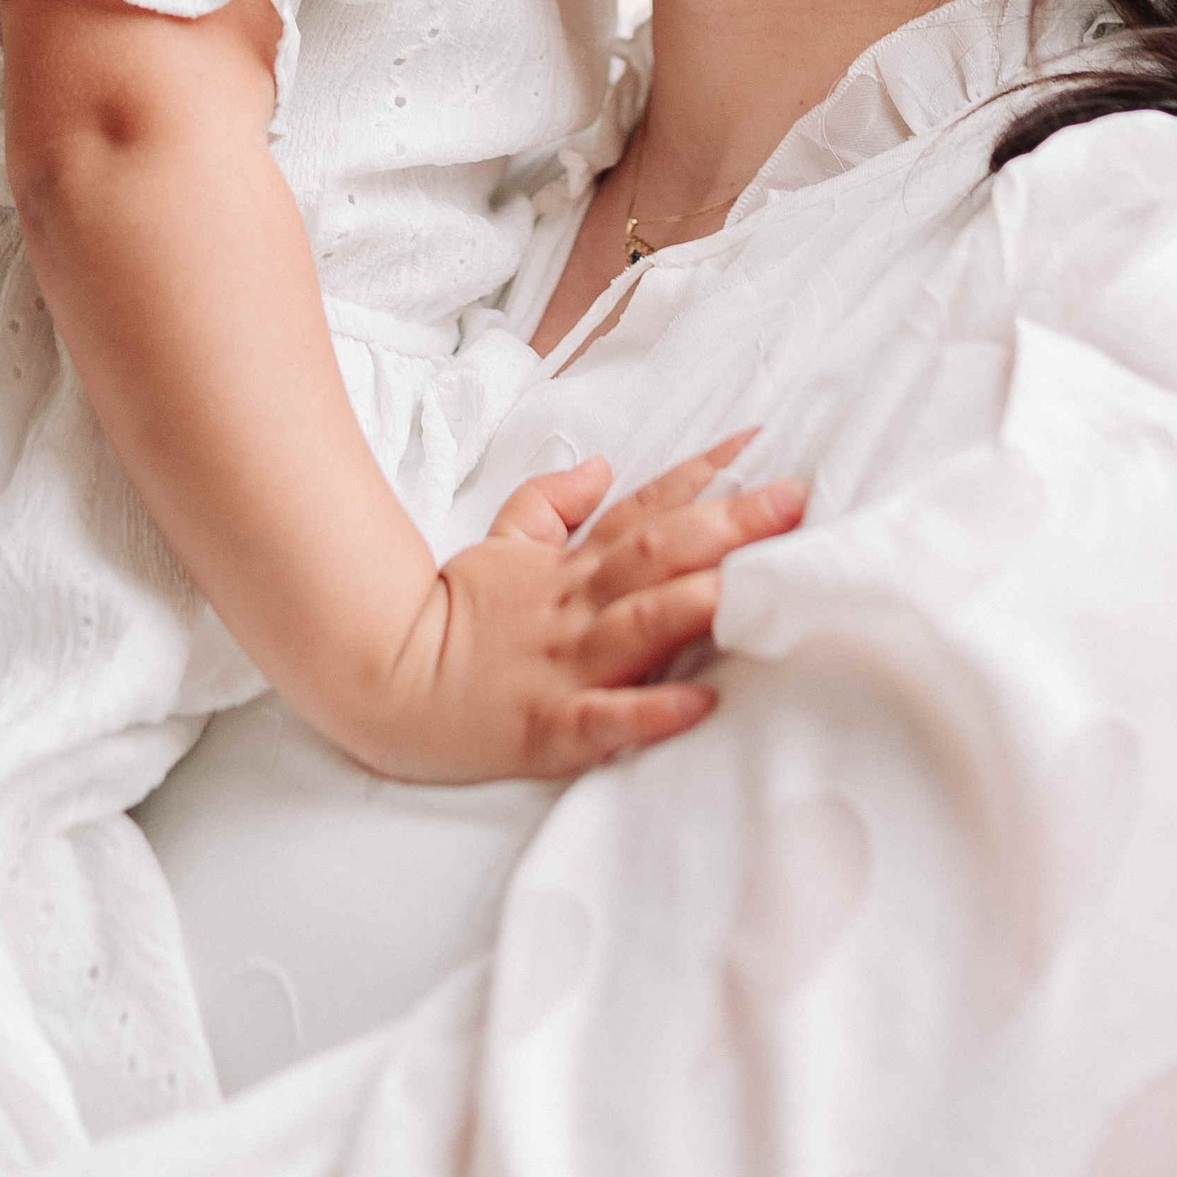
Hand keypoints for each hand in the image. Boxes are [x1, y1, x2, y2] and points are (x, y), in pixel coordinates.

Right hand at [355, 438, 806, 783]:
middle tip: (794, 501)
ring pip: (640, 625)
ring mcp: (564, 667)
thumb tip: (603, 466)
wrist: (381, 679)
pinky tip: (700, 705)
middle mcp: (577, 609)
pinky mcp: (548, 727)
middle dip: (730, 527)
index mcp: (571, 567)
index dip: (704, 477)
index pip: (647, 510)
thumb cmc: (450, 613)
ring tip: (759, 586)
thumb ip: (552, 501)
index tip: (761, 449)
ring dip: (701, 603)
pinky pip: (606, 719)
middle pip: (660, 555)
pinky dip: (652, 711)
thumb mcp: (500, 542)